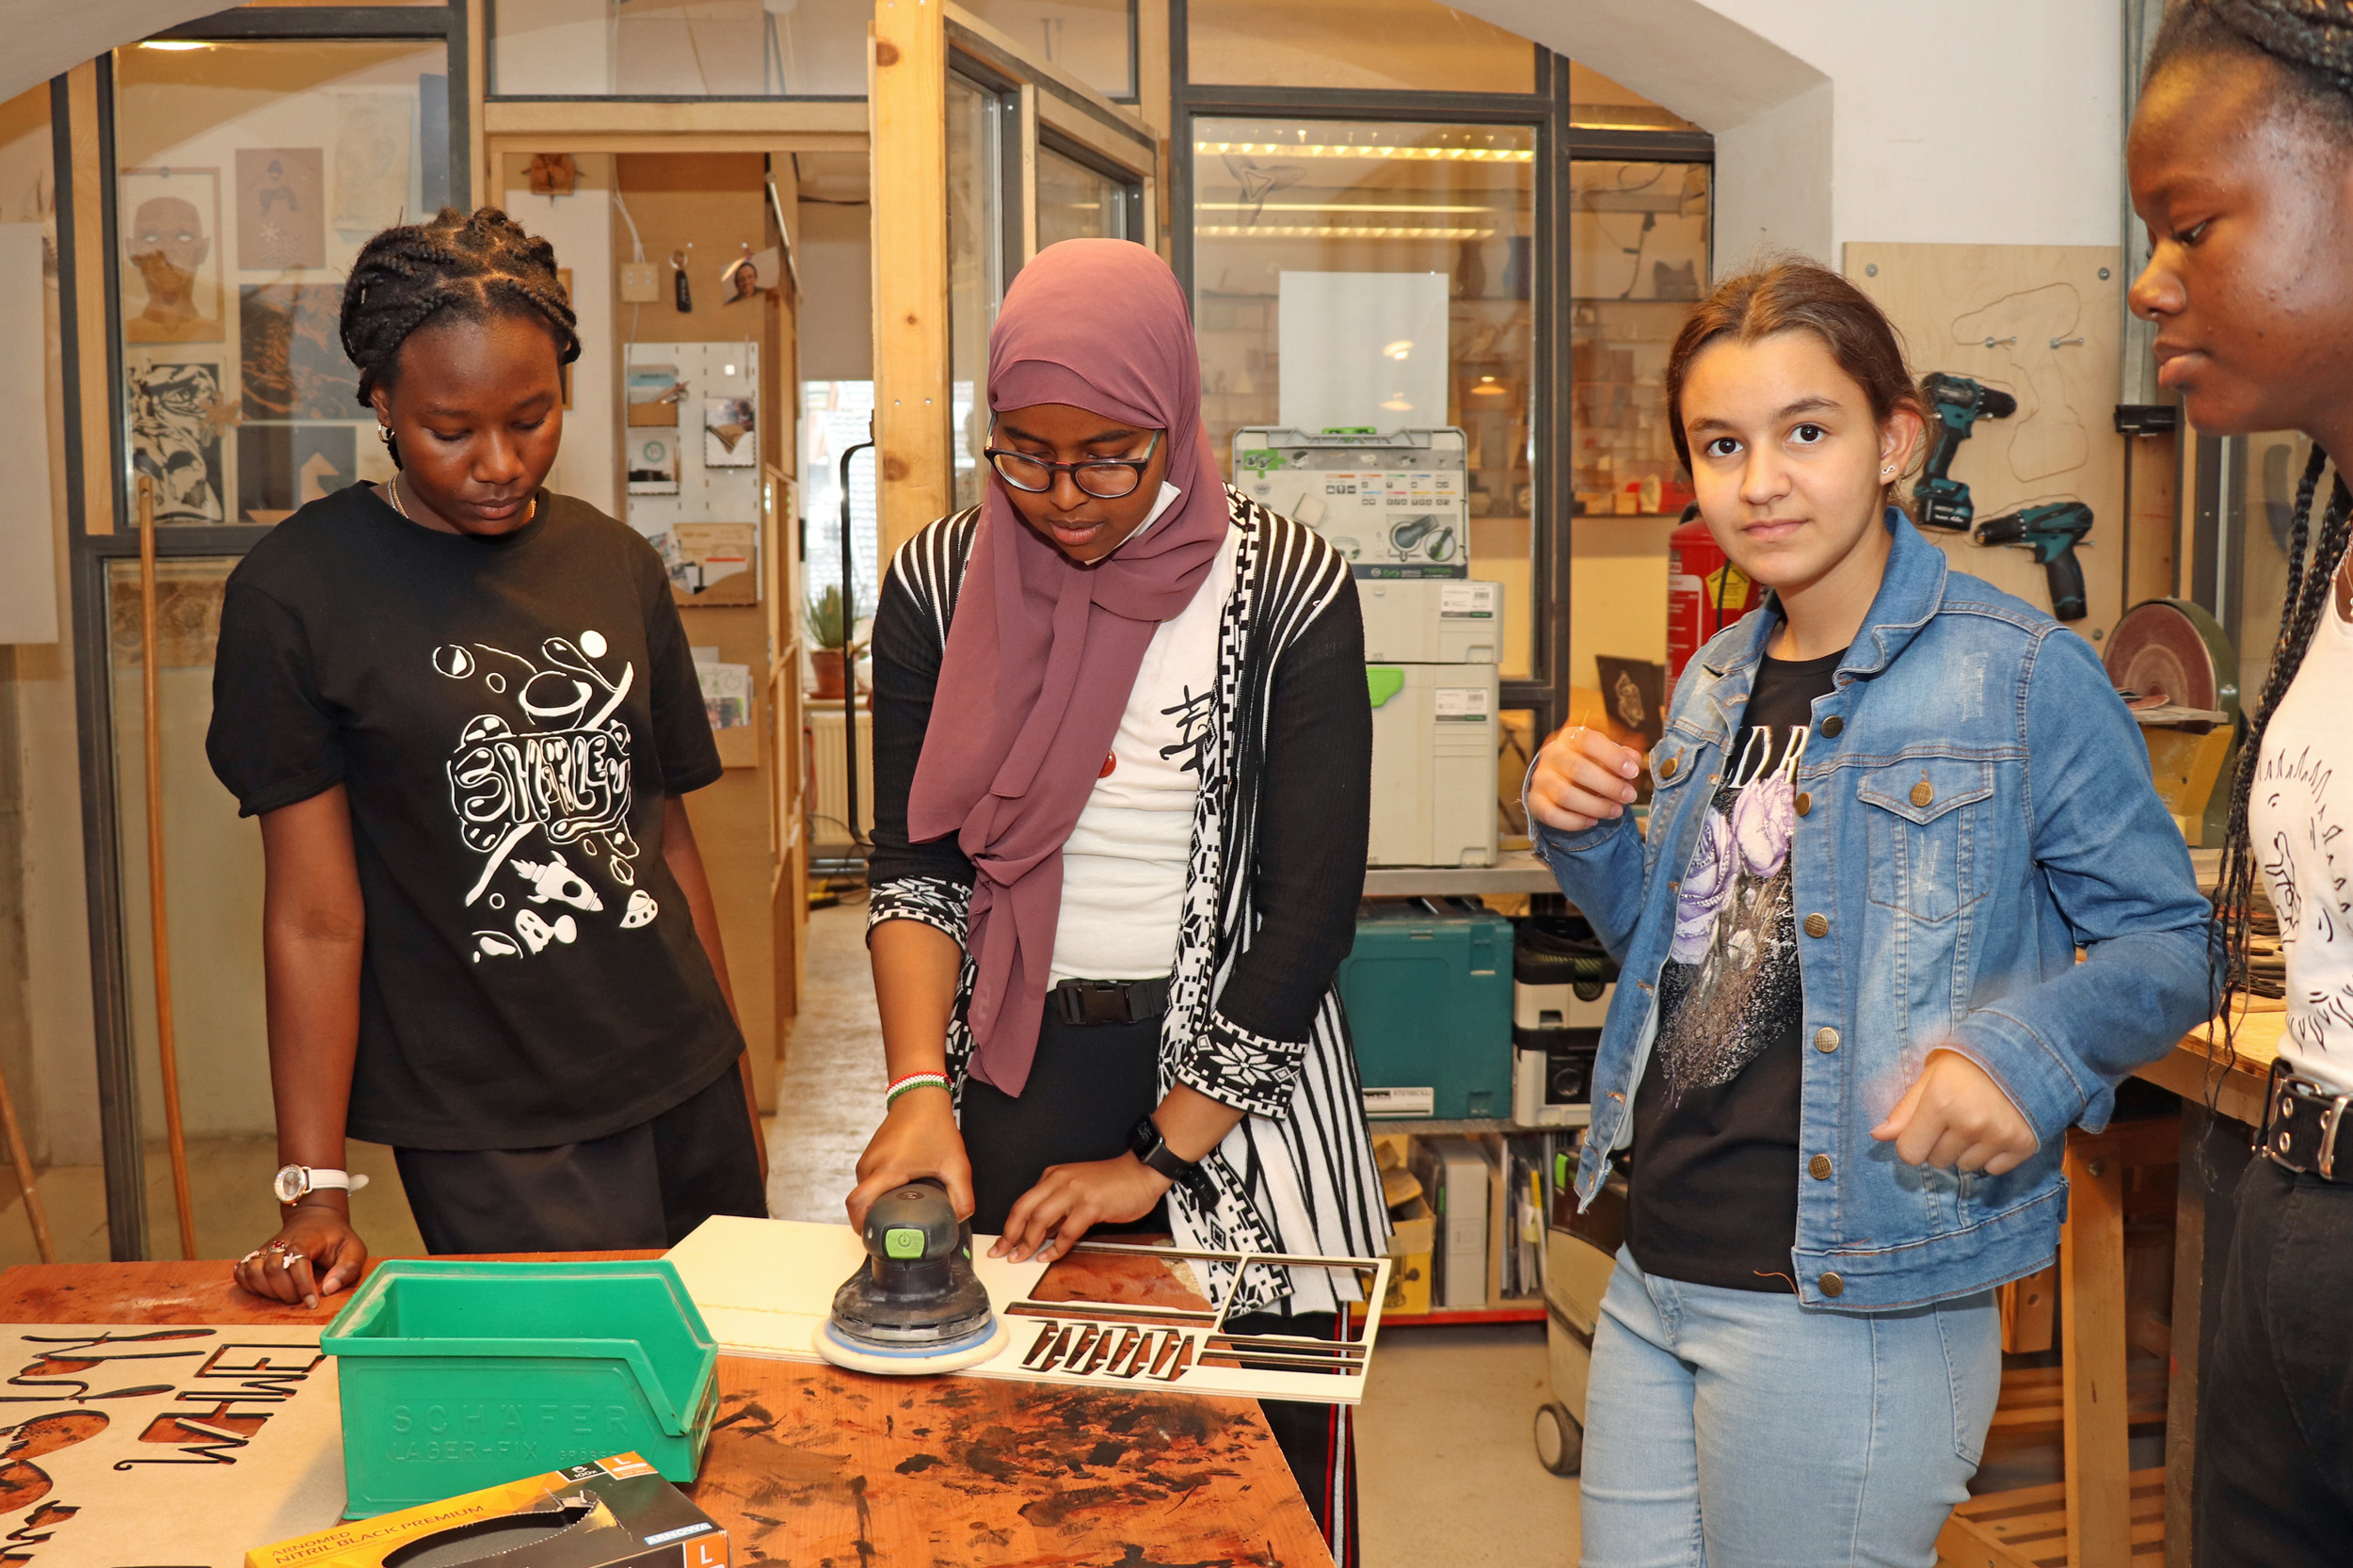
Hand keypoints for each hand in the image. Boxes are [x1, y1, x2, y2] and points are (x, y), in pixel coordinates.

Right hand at [231, 1203, 365, 1308]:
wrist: (315, 1218)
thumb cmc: (335, 1237)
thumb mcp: (353, 1248)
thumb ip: (347, 1268)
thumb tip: (328, 1289)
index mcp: (307, 1240)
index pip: (298, 1261)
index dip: (303, 1285)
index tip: (312, 1302)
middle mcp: (282, 1243)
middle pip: (272, 1269)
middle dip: (286, 1291)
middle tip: (300, 1299)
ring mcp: (266, 1249)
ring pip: (253, 1271)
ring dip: (266, 1290)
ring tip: (284, 1295)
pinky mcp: (256, 1256)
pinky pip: (241, 1272)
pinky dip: (249, 1285)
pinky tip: (267, 1289)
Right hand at [848, 1089, 973, 1229]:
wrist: (920, 1097)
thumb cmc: (935, 1127)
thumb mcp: (957, 1165)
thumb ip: (962, 1198)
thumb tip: (957, 1221)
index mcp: (886, 1170)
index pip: (857, 1205)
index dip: (862, 1226)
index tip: (877, 1239)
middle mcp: (870, 1166)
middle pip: (861, 1204)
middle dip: (876, 1221)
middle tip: (897, 1232)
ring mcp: (867, 1160)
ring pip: (865, 1194)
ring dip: (879, 1206)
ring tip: (902, 1213)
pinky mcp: (869, 1157)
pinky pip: (869, 1184)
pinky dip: (880, 1194)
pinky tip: (900, 1197)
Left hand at [989, 1155, 1168, 1264]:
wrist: (1142, 1172)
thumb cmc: (1113, 1183)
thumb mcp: (1077, 1190)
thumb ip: (1058, 1209)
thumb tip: (1041, 1234)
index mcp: (1053, 1176)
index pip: (1023, 1203)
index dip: (1009, 1226)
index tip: (1000, 1244)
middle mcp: (1059, 1180)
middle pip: (1024, 1210)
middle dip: (1009, 1235)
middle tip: (1001, 1254)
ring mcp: (1075, 1191)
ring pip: (1040, 1219)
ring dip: (1028, 1242)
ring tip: (1021, 1258)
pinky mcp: (1091, 1204)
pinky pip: (1067, 1230)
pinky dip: (1056, 1247)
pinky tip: (1049, 1256)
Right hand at [1527, 724, 1643, 832]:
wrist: (1558, 777)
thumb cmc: (1587, 763)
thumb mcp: (1605, 755)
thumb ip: (1621, 756)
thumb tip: (1634, 759)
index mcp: (1570, 738)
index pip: (1589, 741)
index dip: (1613, 757)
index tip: (1632, 771)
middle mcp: (1552, 755)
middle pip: (1578, 769)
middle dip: (1609, 786)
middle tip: (1629, 796)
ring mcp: (1541, 779)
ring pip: (1566, 795)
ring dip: (1596, 807)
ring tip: (1616, 811)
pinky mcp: (1535, 801)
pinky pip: (1552, 815)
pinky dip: (1575, 822)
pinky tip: (1593, 821)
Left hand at [1871, 1049, 2039, 1174]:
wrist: (2023, 1052)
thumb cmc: (1969, 1062)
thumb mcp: (1930, 1076)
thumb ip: (1904, 1109)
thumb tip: (1877, 1135)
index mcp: (1940, 1102)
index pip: (1910, 1153)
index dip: (1912, 1143)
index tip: (1922, 1129)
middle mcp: (1970, 1122)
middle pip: (1937, 1161)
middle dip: (1939, 1144)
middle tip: (1954, 1117)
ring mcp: (1999, 1135)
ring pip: (1965, 1166)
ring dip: (1965, 1150)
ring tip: (1976, 1119)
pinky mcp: (2023, 1144)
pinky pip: (1993, 1169)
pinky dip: (1992, 1155)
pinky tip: (1996, 1129)